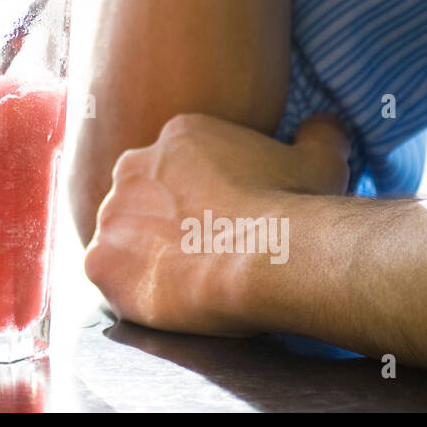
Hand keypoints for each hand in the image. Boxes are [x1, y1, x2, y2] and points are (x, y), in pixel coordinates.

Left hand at [83, 113, 349, 336]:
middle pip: (143, 198)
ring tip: (185, 282)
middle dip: (165, 223)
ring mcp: (111, 215)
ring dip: (146, 258)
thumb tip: (325, 124)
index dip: (200, 197)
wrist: (266, 254)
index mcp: (177, 136)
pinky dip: (132, 292)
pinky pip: (108, 279)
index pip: (178, 166)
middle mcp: (132, 166)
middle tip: (201, 252)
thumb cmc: (294, 205)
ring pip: (123, 239)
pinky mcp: (101, 262)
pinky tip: (166, 302)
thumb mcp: (319, 158)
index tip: (222, 221)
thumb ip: (318, 134)